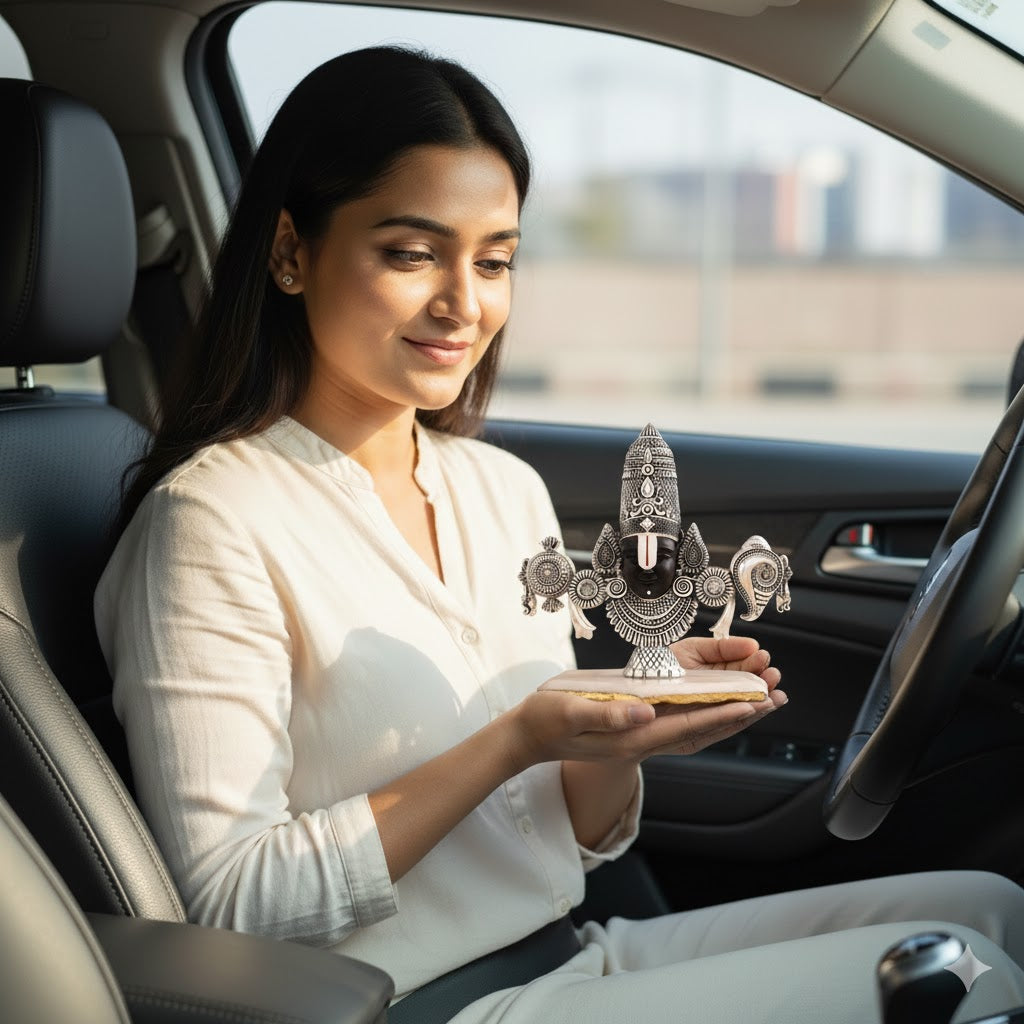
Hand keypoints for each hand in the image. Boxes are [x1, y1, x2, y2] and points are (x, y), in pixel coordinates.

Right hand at [508, 637, 785, 769]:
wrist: (527, 737)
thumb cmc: (545, 720)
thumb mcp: (570, 712)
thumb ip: (608, 715)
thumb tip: (646, 713)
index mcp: (629, 738)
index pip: (685, 726)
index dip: (719, 713)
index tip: (750, 702)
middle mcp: (641, 742)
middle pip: (699, 731)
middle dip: (737, 716)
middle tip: (772, 699)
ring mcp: (638, 739)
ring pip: (695, 730)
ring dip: (728, 717)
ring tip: (759, 703)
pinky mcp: (634, 731)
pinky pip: (681, 725)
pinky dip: (706, 715)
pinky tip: (717, 706)